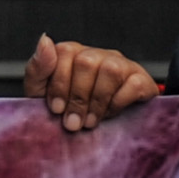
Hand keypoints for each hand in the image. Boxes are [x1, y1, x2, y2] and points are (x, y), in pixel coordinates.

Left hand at [24, 34, 161, 134]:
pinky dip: (118, 103)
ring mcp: (121, 65)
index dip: (59, 84)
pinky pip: (133, 84)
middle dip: (77, 97)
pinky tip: (109, 115)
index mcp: (72, 54)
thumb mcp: (41, 94)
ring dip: (97, 101)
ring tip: (90, 122)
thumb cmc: (66, 112)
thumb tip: (44, 40)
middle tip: (73, 122)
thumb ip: (37, 69)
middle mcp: (97, 54)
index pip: (63, 52)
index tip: (56, 109)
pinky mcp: (141, 80)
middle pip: (86, 62)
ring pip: (110, 70)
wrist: (94, 137)